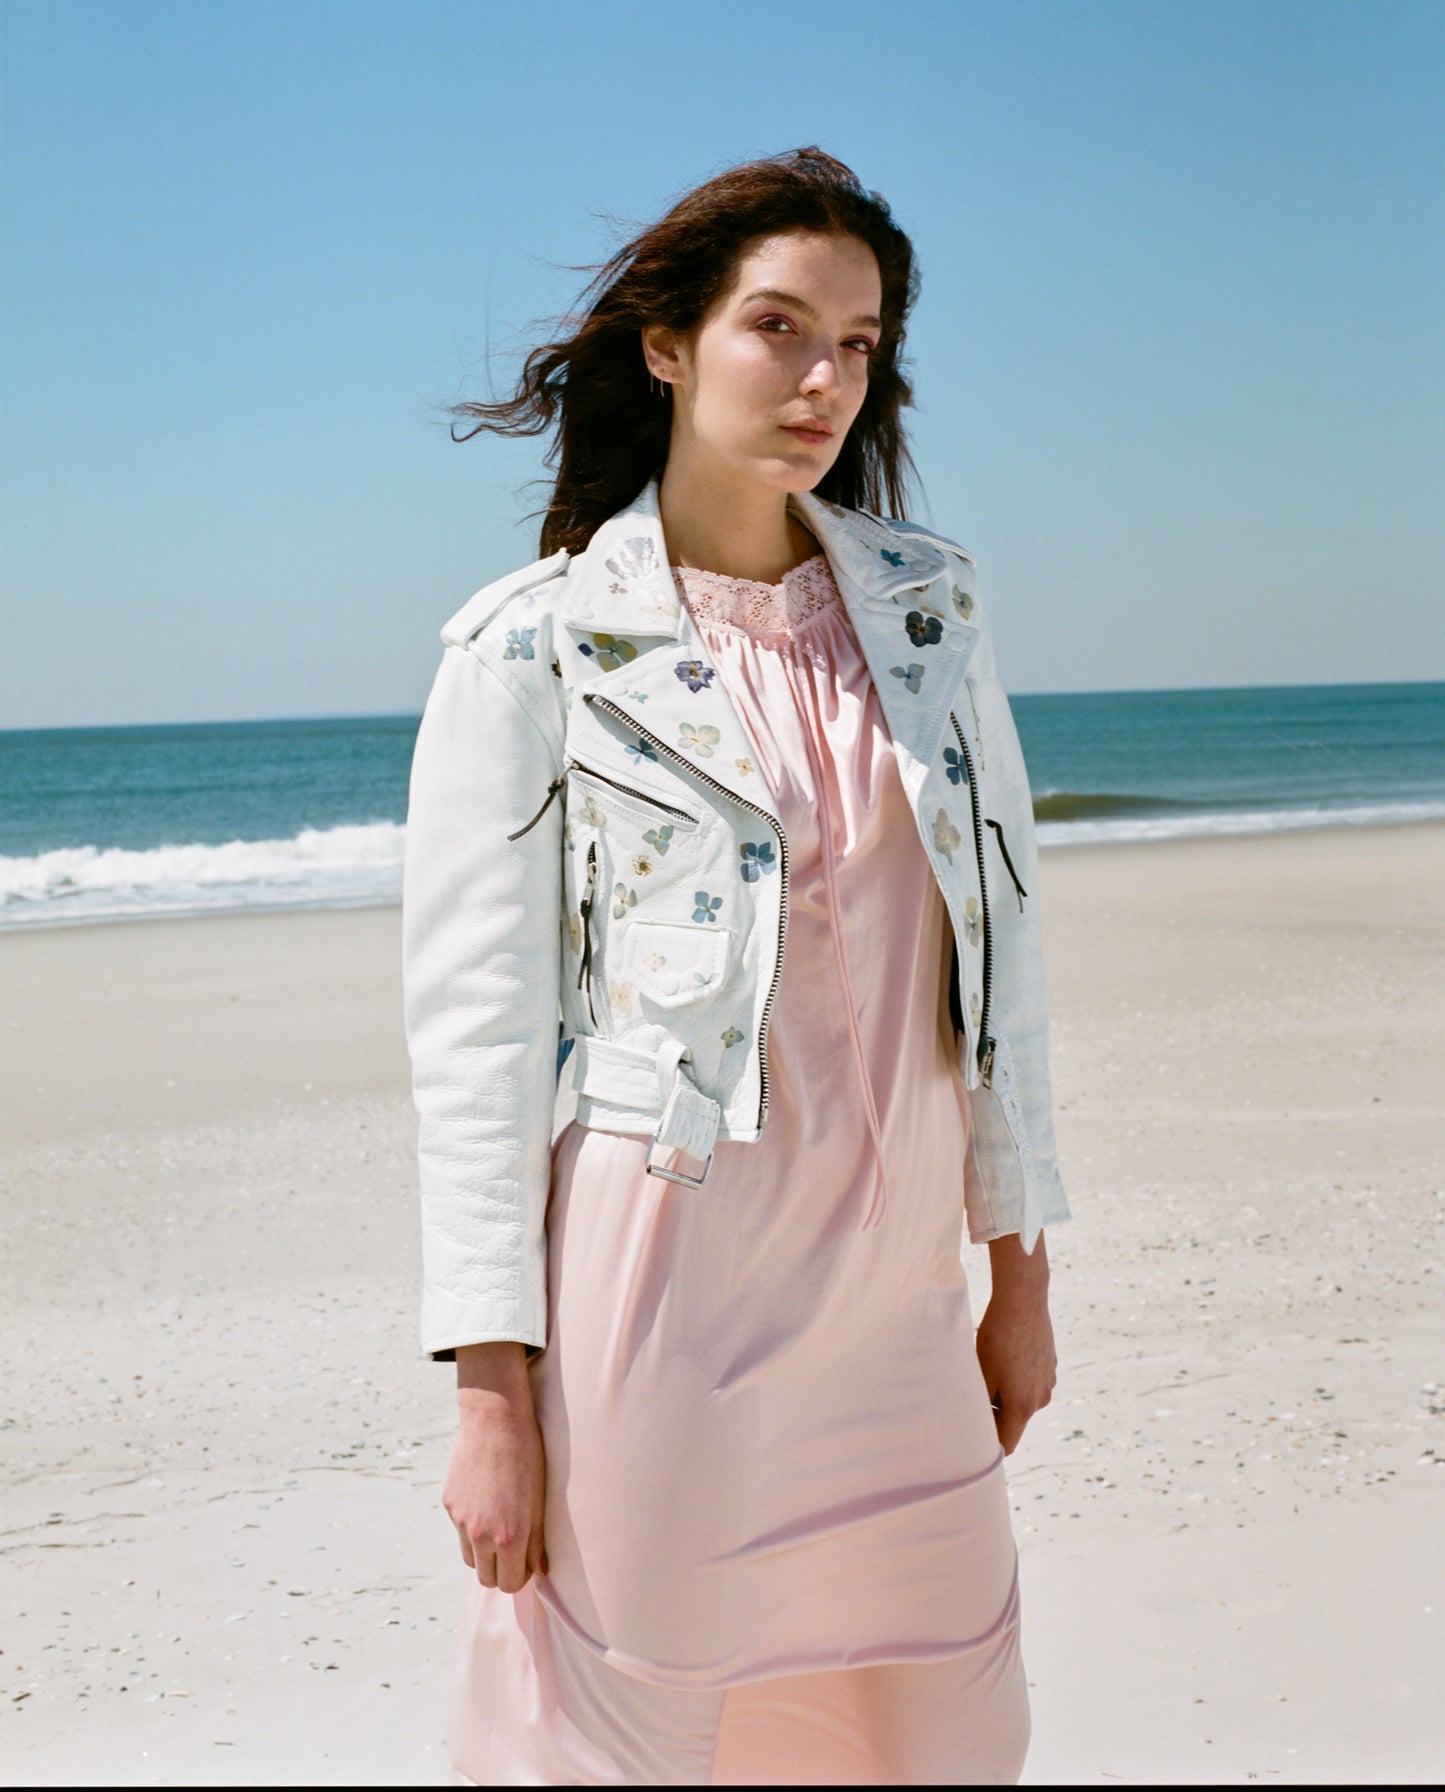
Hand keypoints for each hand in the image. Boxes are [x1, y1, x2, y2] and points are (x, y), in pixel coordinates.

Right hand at [442, 1342, 547, 1592]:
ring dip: (483, 1553)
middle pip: (486, 1579)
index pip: (509, 1584)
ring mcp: (461, 1521)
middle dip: (500, 1571)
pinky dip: (471, 1528)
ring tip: (498, 1527)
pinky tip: (485, 1502)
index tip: (526, 1563)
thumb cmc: (527, 1459)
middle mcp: (481, 1535)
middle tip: (513, 1550)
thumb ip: (538, 1542)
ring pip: (470, 1559)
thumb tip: (540, 1571)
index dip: (520, 1577)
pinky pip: (459, 1531)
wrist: (496, 1421)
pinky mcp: (448, 1504)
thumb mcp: (540, 1502)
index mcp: (509, 1537)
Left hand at [975, 1233, 1056, 1454]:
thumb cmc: (996, 1336)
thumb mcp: (982, 1372)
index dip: (989, 1447)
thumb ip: (981, 1404)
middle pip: (1013, 1421)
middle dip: (994, 1413)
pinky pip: (1030, 1382)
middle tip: (973, 1392)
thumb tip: (976, 1426)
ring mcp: (1049, 1383)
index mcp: (1023, 1406)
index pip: (1007, 1444)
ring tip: (991, 1367)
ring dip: (1006, 1393)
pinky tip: (1006, 1355)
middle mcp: (1041, 1399)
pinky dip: (1017, 1377)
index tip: (971, 1440)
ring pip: (1022, 1400)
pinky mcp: (1051, 1367)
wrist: (1023, 1300)